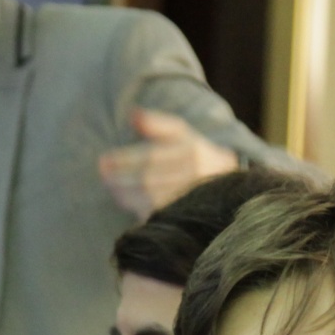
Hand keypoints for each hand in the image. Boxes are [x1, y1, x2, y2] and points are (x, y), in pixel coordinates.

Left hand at [96, 108, 240, 217]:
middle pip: (149, 180)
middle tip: (103, 173)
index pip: (152, 157)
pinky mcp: (187, 220)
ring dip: (124, 194)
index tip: (104, 160)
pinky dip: (137, 209)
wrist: (231, 189)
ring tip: (110, 186)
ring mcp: (192, 201)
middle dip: (120, 177)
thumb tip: (132, 114)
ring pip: (151, 199)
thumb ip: (157, 124)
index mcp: (193, 153)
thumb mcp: (183, 134)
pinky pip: (156, 216)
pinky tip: (124, 202)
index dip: (124, 159)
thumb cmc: (198, 157)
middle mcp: (194, 177)